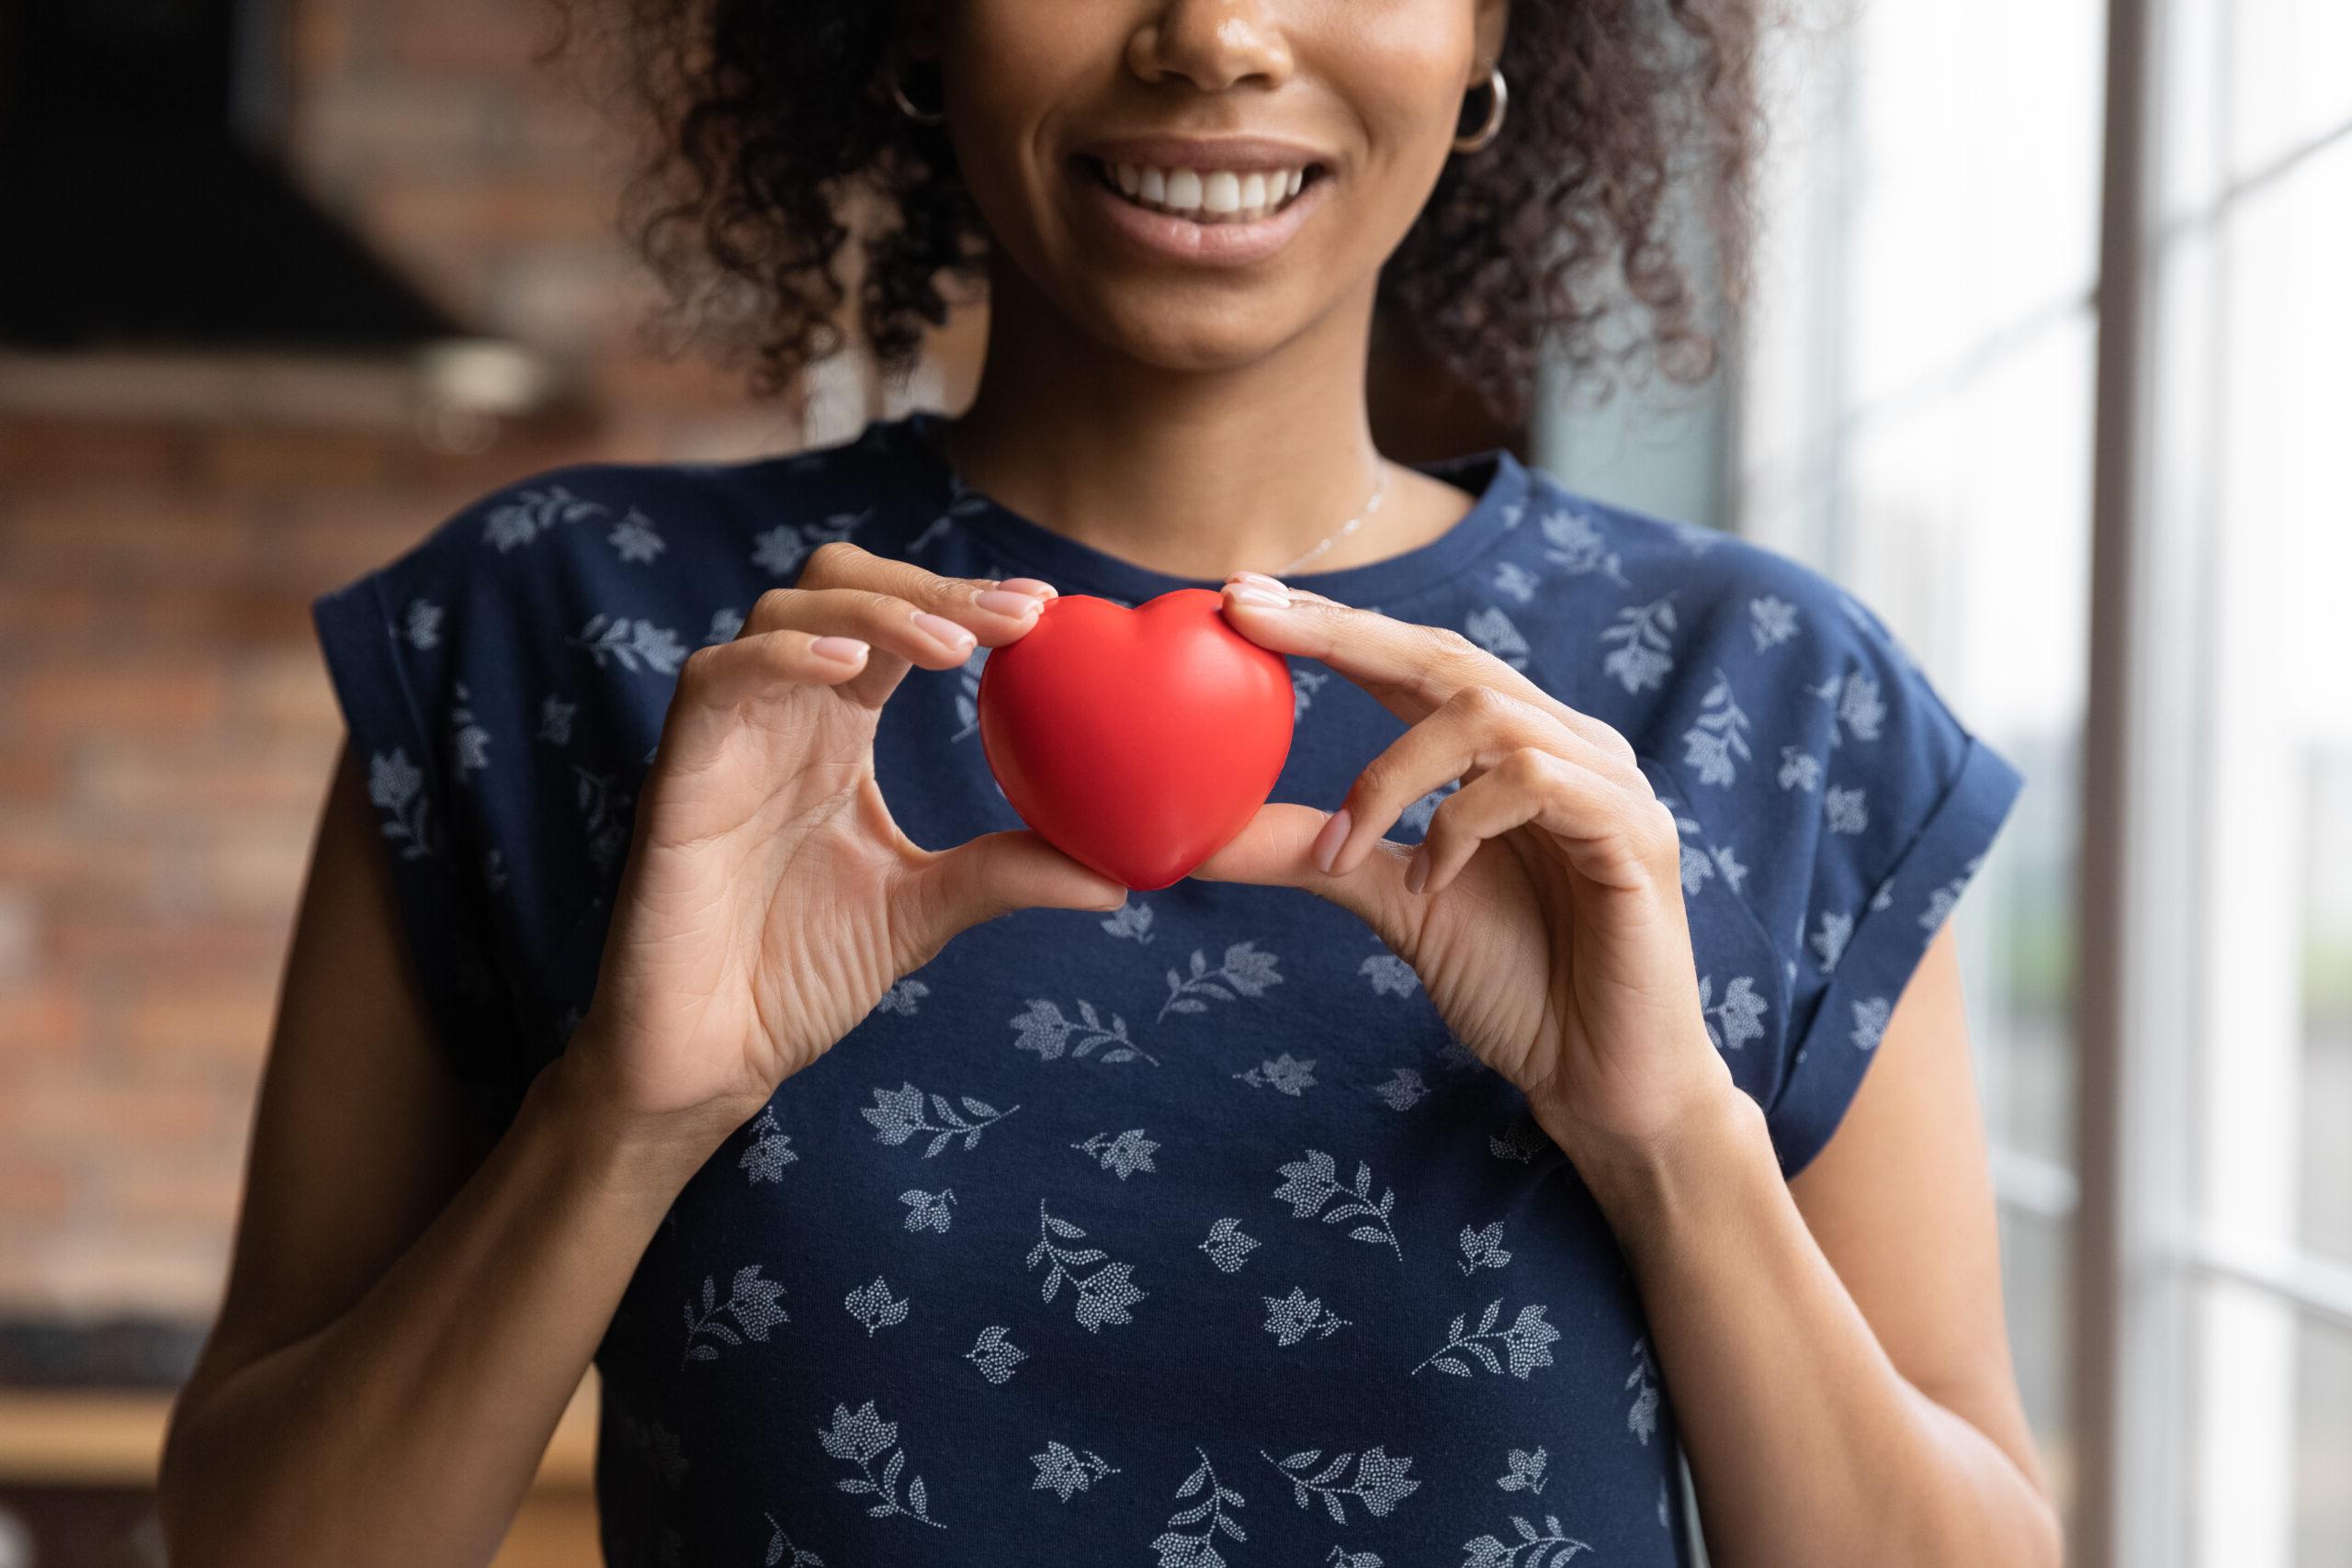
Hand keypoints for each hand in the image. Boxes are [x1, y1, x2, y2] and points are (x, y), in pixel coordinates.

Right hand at [564, 544, 1127, 1151]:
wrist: (706, 1058)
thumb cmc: (794, 978)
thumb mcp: (922, 914)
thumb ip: (1004, 875)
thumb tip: (1119, 879)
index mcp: (837, 729)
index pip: (903, 624)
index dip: (967, 598)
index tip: (1046, 609)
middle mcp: (783, 713)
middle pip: (842, 583)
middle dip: (930, 583)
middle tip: (1016, 618)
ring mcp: (728, 735)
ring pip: (784, 609)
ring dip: (875, 611)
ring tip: (953, 649)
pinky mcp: (680, 771)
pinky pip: (718, 677)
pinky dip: (784, 656)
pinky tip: (851, 670)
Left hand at [1191, 574, 1738, 1173]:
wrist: (1603, 1081)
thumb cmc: (1516, 986)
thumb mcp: (1393, 904)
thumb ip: (1315, 855)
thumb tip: (1201, 833)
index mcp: (1510, 750)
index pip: (1416, 661)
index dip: (1334, 625)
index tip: (1241, 600)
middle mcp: (1565, 746)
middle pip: (1447, 656)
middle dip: (1343, 634)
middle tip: (1251, 619)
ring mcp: (1607, 783)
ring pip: (1483, 715)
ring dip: (1391, 776)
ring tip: (1343, 852)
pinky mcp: (1634, 833)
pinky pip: (1537, 781)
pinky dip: (1460, 825)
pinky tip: (1431, 885)